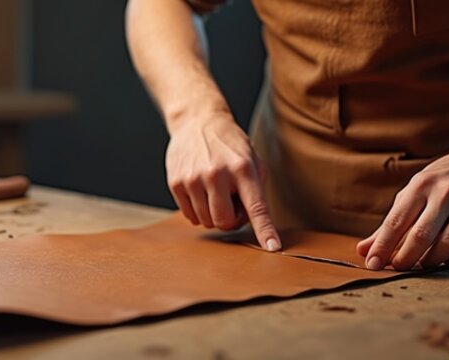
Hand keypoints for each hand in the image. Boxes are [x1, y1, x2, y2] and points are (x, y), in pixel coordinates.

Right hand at [165, 113, 280, 250]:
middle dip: (231, 220)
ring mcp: (193, 179)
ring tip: (215, 193)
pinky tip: (200, 192)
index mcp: (242, 168)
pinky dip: (197, 211)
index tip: (272, 247)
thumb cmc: (229, 145)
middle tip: (232, 204)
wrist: (197, 121)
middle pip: (225, 222)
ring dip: (213, 214)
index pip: (256, 207)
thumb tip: (253, 223)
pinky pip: (189, 216)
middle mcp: (216, 174)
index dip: (265, 230)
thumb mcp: (253, 160)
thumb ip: (257, 190)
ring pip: (206, 221)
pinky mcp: (176, 182)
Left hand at [356, 145, 448, 269]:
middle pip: (421, 236)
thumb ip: (391, 222)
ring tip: (422, 264)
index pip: (396, 222)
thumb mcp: (415, 192)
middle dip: (405, 258)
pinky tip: (447, 260)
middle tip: (397, 268)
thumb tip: (363, 250)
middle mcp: (447, 194)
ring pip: (447, 246)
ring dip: (430, 262)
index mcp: (422, 185)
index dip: (382, 247)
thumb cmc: (443, 181)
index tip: (372, 265)